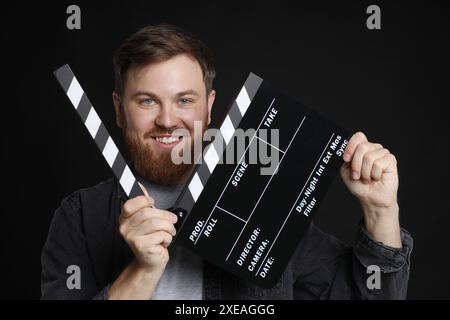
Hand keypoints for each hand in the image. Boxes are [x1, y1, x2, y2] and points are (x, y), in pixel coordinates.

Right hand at [119, 184, 177, 271]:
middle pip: (148, 212)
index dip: (144, 201)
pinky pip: (161, 234)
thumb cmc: (150, 240)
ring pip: (156, 223)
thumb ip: (144, 205)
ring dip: (168, 228)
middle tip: (171, 220)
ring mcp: (132, 237)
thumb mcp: (146, 221)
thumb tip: (141, 187)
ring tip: (169, 232)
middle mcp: (126, 227)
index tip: (152, 202)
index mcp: (125, 218)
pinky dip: (168, 237)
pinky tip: (163, 241)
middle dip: (165, 216)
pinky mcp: (141, 246)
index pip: (131, 204)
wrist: (150, 261)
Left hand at [340, 132, 401, 247]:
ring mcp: (383, 153)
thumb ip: (345, 160)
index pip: (359, 137)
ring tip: (367, 178)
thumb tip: (345, 151)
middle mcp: (373, 148)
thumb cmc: (359, 185)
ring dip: (365, 172)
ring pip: (369, 157)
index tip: (346, 159)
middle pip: (362, 147)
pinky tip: (376, 178)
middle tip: (357, 176)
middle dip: (356, 164)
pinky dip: (374, 174)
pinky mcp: (391, 160)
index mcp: (362, 149)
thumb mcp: (346, 171)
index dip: (351, 146)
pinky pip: (379, 163)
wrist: (371, 198)